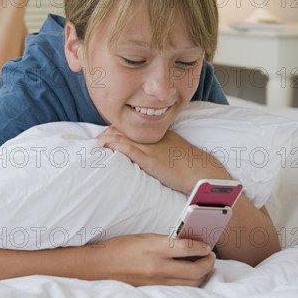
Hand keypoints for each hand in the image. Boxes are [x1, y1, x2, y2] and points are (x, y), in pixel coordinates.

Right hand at [91, 233, 214, 286]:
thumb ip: (165, 241)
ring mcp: (155, 282)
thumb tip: (186, 244)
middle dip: (208, 263)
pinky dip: (189, 282)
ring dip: (201, 274)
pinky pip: (179, 289)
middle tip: (210, 256)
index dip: (202, 247)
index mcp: (153, 248)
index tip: (206, 245)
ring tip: (202, 265)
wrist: (99, 266)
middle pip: (195, 270)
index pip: (187, 248)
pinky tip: (189, 275)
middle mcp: (156, 267)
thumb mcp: (143, 237)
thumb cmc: (119, 247)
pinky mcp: (153, 291)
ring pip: (190, 283)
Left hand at [97, 127, 229, 194]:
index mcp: (158, 134)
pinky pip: (127, 149)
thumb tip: (153, 155)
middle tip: (96, 139)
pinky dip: (113, 146)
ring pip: (122, 136)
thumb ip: (162, 148)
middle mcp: (151, 137)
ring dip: (106, 139)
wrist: (201, 171)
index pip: (132, 126)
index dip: (117, 129)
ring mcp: (149, 148)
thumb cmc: (190, 165)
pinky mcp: (149, 159)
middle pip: (123, 128)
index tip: (107, 133)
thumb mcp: (175, 149)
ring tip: (95, 143)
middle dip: (107, 132)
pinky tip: (105, 147)